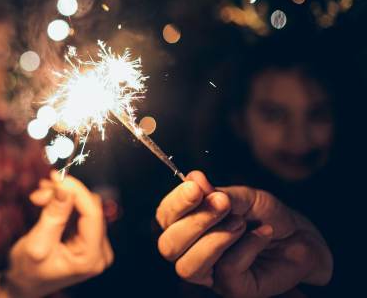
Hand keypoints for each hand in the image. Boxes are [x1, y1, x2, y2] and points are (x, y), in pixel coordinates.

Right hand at [3, 172, 113, 297]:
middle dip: (63, 194)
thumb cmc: (27, 270)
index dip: (76, 190)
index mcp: (91, 258)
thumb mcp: (37, 242)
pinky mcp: (88, 239)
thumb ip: (53, 215)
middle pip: (89, 208)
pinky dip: (62, 203)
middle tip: (39, 191)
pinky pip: (80, 212)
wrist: (23, 284)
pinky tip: (46, 200)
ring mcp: (96, 246)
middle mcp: (100, 253)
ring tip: (38, 197)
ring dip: (60, 197)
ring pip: (84, 206)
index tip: (56, 176)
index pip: (92, 214)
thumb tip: (65, 187)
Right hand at [155, 171, 331, 297]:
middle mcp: (191, 252)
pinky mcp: (233, 288)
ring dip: (215, 240)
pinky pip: (226, 271)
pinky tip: (262, 234)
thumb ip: (216, 192)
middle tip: (223, 204)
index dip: (175, 203)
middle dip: (194, 223)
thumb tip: (192, 177)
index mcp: (186, 226)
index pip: (163, 218)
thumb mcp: (242, 197)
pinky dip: (246, 246)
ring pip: (188, 266)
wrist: (300, 237)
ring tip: (241, 222)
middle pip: (168, 246)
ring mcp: (209, 274)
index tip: (195, 188)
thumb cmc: (266, 216)